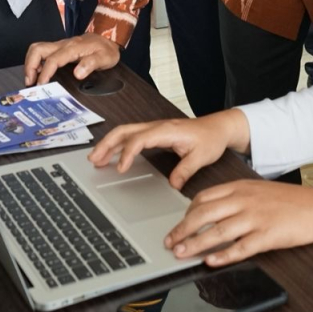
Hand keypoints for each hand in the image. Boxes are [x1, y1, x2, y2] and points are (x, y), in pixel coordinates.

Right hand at [24, 33, 120, 85]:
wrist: (108, 39)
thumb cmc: (106, 49)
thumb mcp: (105, 58)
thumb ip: (91, 64)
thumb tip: (78, 74)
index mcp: (73, 48)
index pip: (53, 59)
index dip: (45, 73)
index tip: (41, 85)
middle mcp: (63, 45)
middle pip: (37, 49)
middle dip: (30, 66)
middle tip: (30, 82)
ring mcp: (60, 45)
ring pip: (37, 49)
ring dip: (30, 63)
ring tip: (31, 79)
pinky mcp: (59, 48)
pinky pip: (42, 52)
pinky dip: (35, 62)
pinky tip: (38, 73)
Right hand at [89, 110, 250, 188]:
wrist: (219, 127)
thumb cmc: (211, 138)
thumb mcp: (202, 156)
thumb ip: (185, 170)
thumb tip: (172, 185)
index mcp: (166, 130)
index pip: (139, 139)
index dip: (127, 153)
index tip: (120, 169)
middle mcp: (158, 127)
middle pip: (125, 131)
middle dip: (107, 144)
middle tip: (93, 160)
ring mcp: (155, 129)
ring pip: (126, 132)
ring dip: (109, 144)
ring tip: (96, 159)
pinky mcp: (156, 133)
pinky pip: (132, 136)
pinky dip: (119, 145)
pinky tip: (113, 156)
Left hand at [164, 180, 312, 266]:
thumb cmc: (288, 200)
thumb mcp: (257, 190)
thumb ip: (234, 197)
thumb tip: (209, 210)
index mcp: (240, 187)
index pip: (203, 198)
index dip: (186, 213)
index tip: (178, 225)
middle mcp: (244, 201)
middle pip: (204, 214)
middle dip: (182, 230)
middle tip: (170, 242)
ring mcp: (255, 218)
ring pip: (217, 232)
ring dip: (195, 244)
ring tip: (181, 253)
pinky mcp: (266, 236)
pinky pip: (240, 248)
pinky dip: (223, 256)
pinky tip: (211, 261)